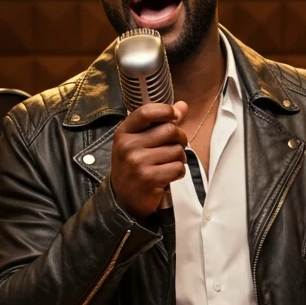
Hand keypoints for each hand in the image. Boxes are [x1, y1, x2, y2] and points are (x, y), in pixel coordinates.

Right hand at [111, 102, 188, 218]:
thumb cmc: (134, 166)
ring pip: (177, 151)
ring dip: (179, 158)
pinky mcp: (149, 179)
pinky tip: (169, 175)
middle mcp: (128, 146)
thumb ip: (160, 123)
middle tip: (176, 146)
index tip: (175, 115)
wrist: (123, 198)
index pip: (146, 112)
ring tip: (169, 164)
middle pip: (169, 130)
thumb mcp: (139, 142)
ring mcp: (138, 163)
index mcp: (124, 133)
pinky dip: (179, 172)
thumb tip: (182, 106)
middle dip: (180, 138)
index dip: (166, 110)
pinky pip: (178, 168)